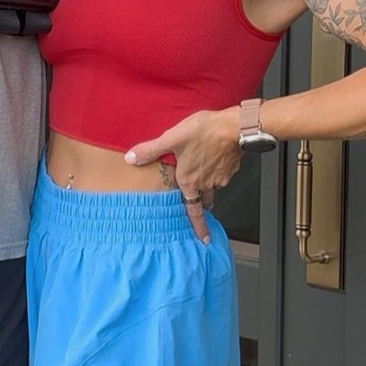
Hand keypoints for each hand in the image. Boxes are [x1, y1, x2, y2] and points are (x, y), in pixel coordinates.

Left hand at [125, 108, 241, 241]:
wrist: (234, 127)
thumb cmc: (205, 132)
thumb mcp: (171, 138)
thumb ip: (150, 150)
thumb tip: (131, 157)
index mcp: (190, 181)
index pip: (193, 211)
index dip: (198, 227)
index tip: (203, 238)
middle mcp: (206, 183)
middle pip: (204, 200)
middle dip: (203, 204)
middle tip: (202, 207)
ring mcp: (220, 177)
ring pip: (213, 187)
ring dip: (209, 185)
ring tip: (204, 175)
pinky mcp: (231, 168)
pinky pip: (223, 175)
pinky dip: (218, 171)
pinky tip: (214, 159)